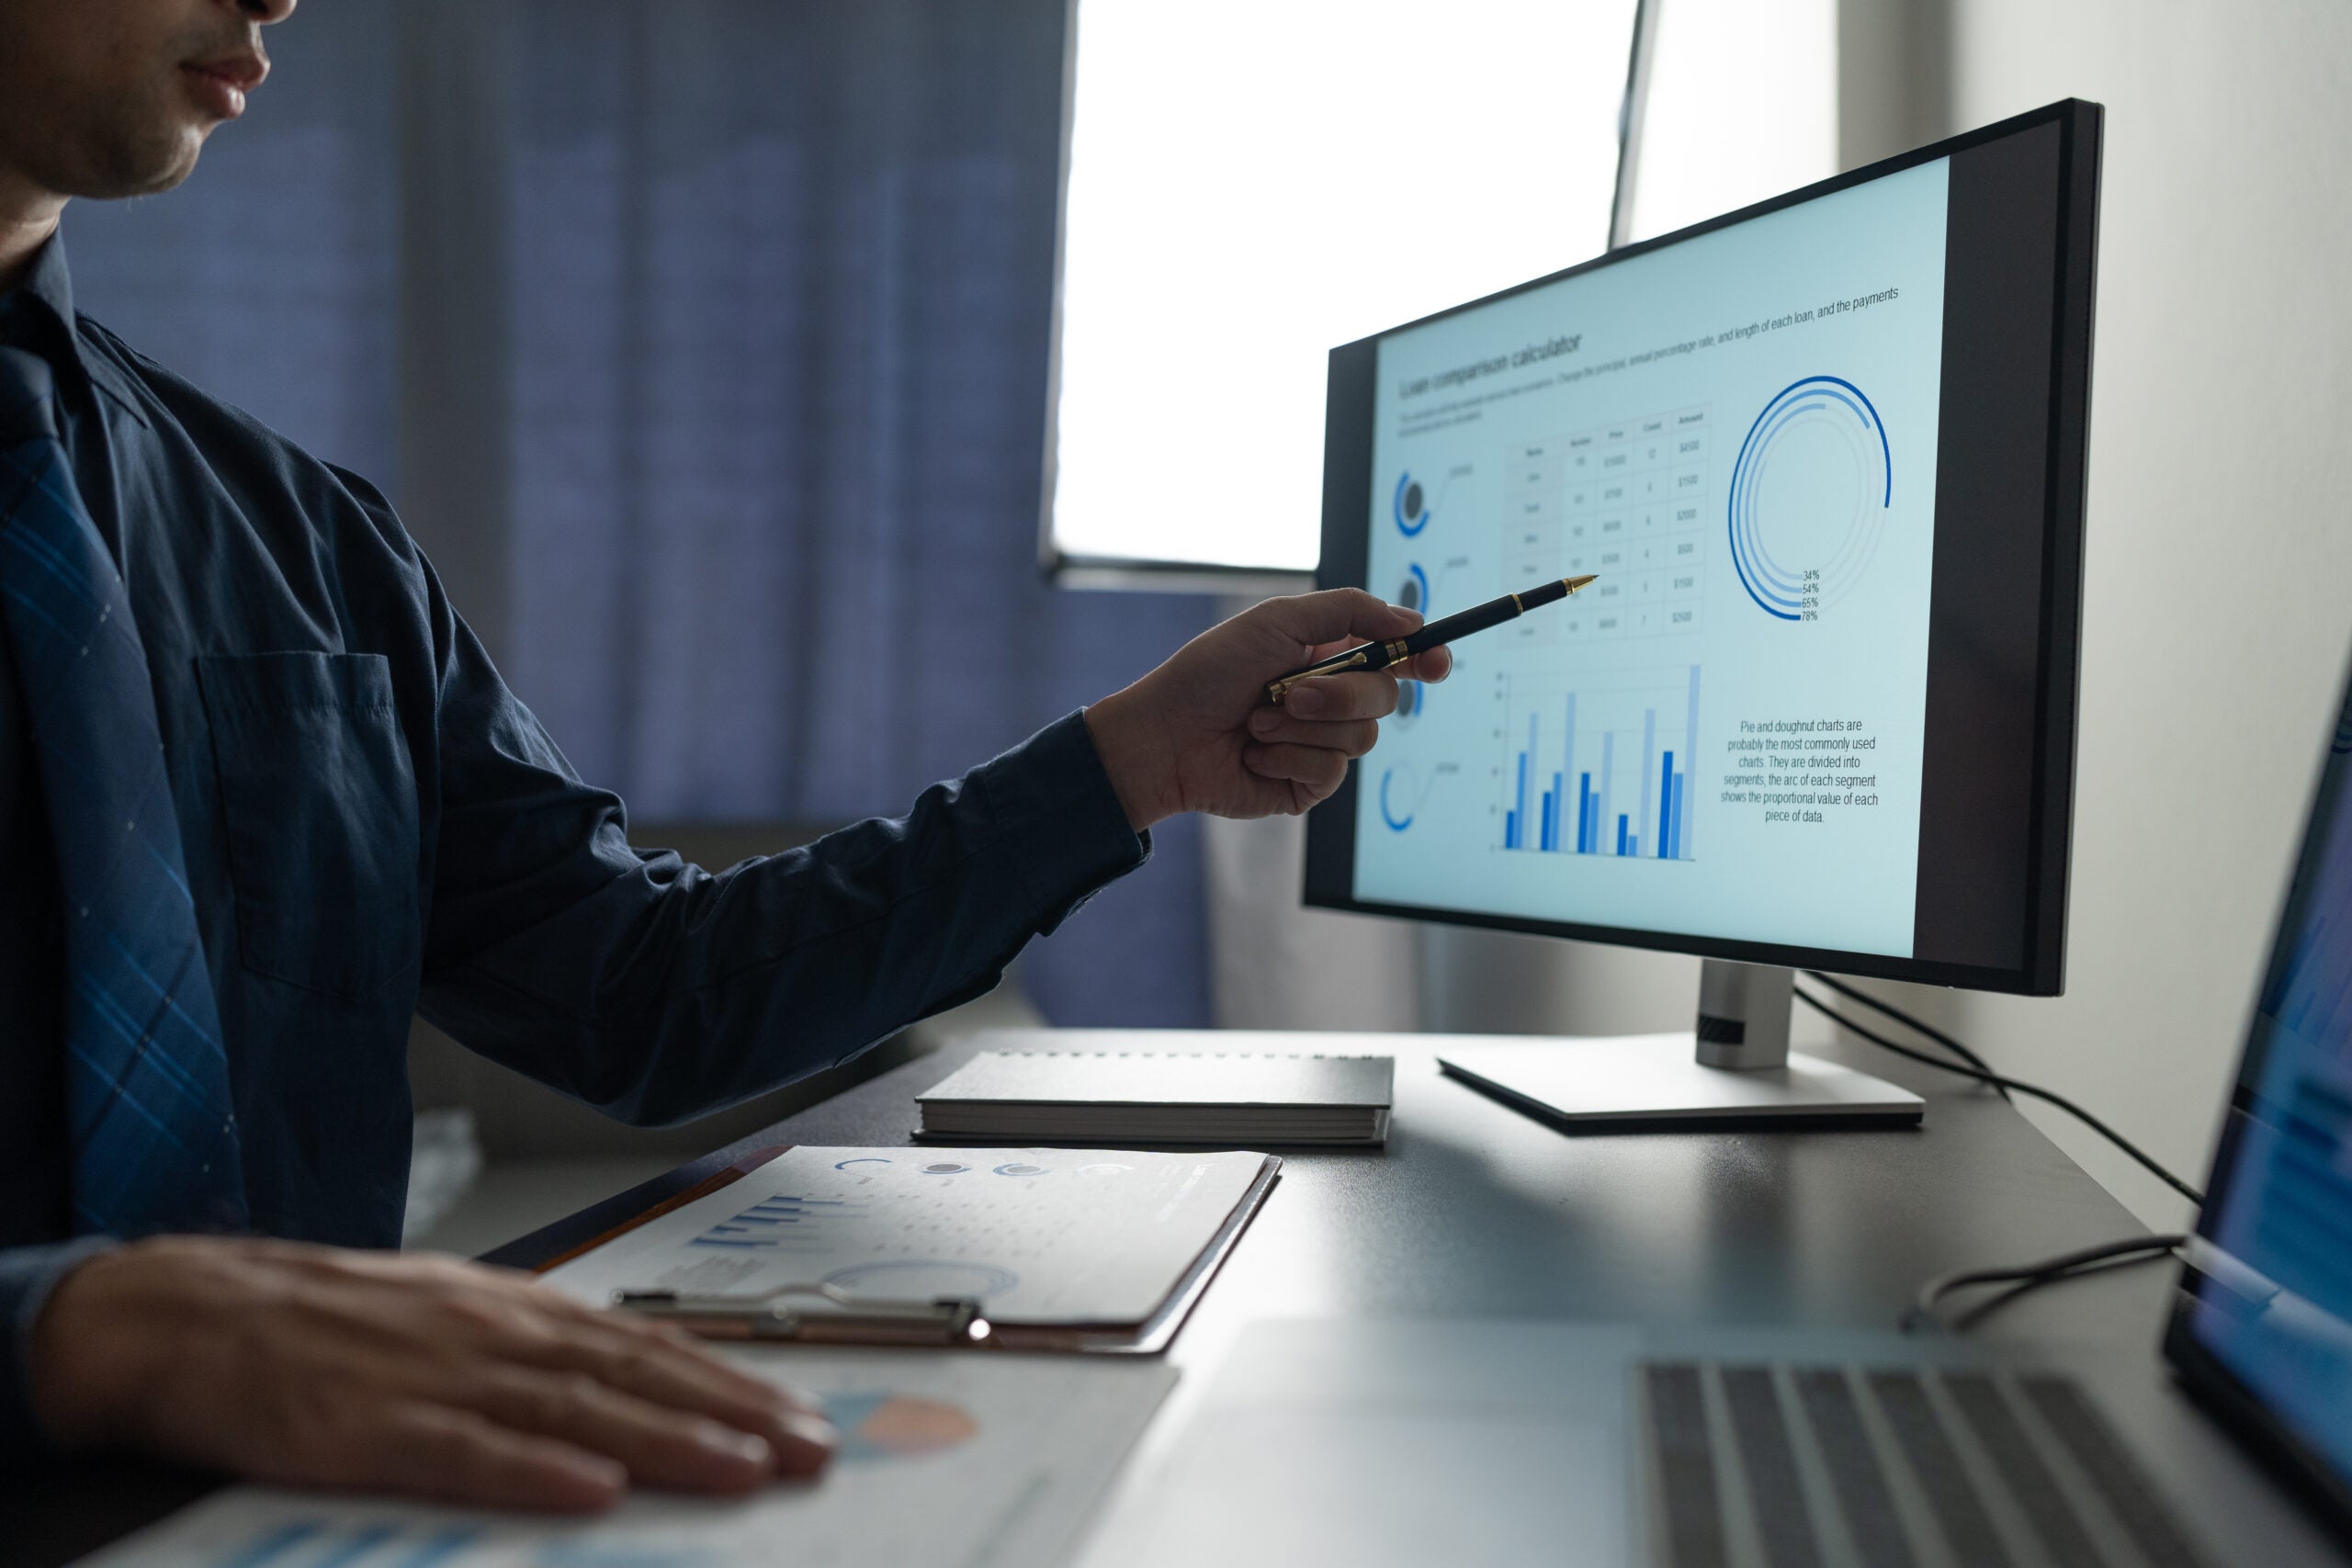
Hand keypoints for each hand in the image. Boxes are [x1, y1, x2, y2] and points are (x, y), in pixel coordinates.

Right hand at [28, 1237, 834, 1512]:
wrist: (197, 1312)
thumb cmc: (329, 1321)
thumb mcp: (450, 1316)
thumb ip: (535, 1349)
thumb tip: (625, 1383)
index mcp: (514, 1309)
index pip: (647, 1345)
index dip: (729, 1381)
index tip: (798, 1413)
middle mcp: (494, 1332)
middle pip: (634, 1375)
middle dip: (732, 1414)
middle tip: (809, 1450)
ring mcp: (438, 1377)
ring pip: (575, 1410)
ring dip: (667, 1441)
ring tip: (742, 1468)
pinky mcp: (372, 1429)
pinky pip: (467, 1452)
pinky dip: (534, 1471)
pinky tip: (593, 1490)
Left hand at [1084, 588, 1450, 826]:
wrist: (1166, 734)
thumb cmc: (1211, 672)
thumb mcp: (1277, 620)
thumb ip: (1349, 611)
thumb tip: (1411, 623)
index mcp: (1329, 656)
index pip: (1396, 657)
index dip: (1424, 659)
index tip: (1435, 664)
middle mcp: (1332, 700)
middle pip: (1387, 697)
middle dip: (1338, 694)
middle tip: (1287, 692)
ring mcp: (1322, 744)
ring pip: (1362, 738)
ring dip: (1302, 727)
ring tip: (1257, 723)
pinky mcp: (1308, 785)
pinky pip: (1331, 773)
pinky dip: (1289, 757)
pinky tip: (1254, 754)